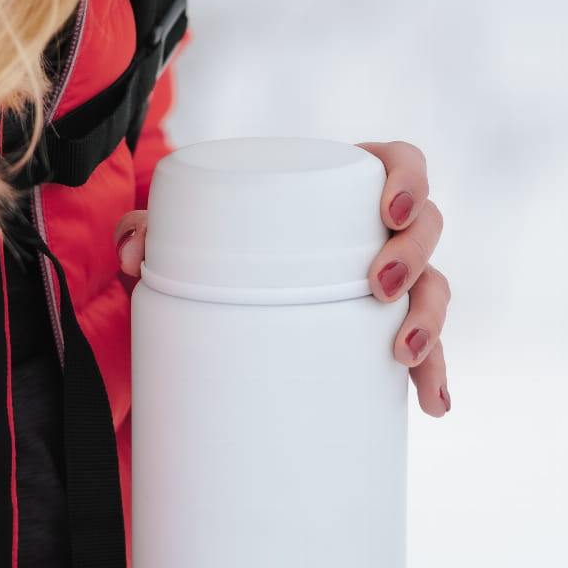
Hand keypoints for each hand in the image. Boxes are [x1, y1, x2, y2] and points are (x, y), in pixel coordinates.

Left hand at [115, 139, 451, 416]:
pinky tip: (434, 404)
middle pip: (429, 228)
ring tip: (401, 356)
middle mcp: (380, 231)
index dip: (410, 182)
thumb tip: (132, 253)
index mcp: (348, 185)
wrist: (220, 297)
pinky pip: (426, 349)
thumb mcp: (186, 232)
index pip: (403, 163)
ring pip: (435, 289)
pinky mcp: (387, 330)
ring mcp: (392, 281)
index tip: (388, 213)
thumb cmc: (220, 242)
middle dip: (414, 258)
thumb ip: (151, 229)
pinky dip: (434, 375)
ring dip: (430, 322)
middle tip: (376, 286)